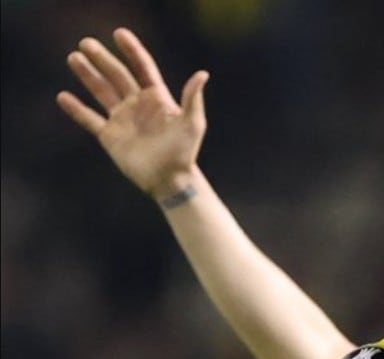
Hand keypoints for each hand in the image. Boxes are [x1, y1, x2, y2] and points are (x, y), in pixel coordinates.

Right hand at [56, 27, 208, 199]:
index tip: (119, 33)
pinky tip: (63, 97)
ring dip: (88, 75)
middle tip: (86, 42)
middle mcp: (138, 105)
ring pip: (101, 91)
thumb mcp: (192, 124)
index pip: (142, 68)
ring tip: (74, 58)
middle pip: (117, 76)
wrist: (170, 180)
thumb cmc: (184, 152)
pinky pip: (90, 119)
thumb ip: (193, 99)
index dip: (132, 50)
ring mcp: (123, 119)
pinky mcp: (110, 136)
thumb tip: (202, 74)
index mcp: (157, 98)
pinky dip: (76, 109)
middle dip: (102, 59)